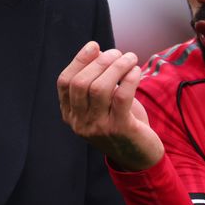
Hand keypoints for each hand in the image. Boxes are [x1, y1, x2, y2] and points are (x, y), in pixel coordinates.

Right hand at [56, 41, 163, 171]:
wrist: (140, 158)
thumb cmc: (121, 123)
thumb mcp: (102, 105)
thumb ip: (96, 81)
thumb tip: (98, 52)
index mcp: (71, 115)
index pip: (64, 83)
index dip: (78, 61)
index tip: (94, 46)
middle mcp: (80, 123)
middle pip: (81, 83)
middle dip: (99, 62)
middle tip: (117, 53)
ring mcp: (98, 128)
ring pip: (100, 88)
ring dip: (116, 67)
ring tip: (130, 58)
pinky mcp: (120, 129)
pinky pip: (122, 96)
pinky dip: (129, 78)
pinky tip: (136, 71)